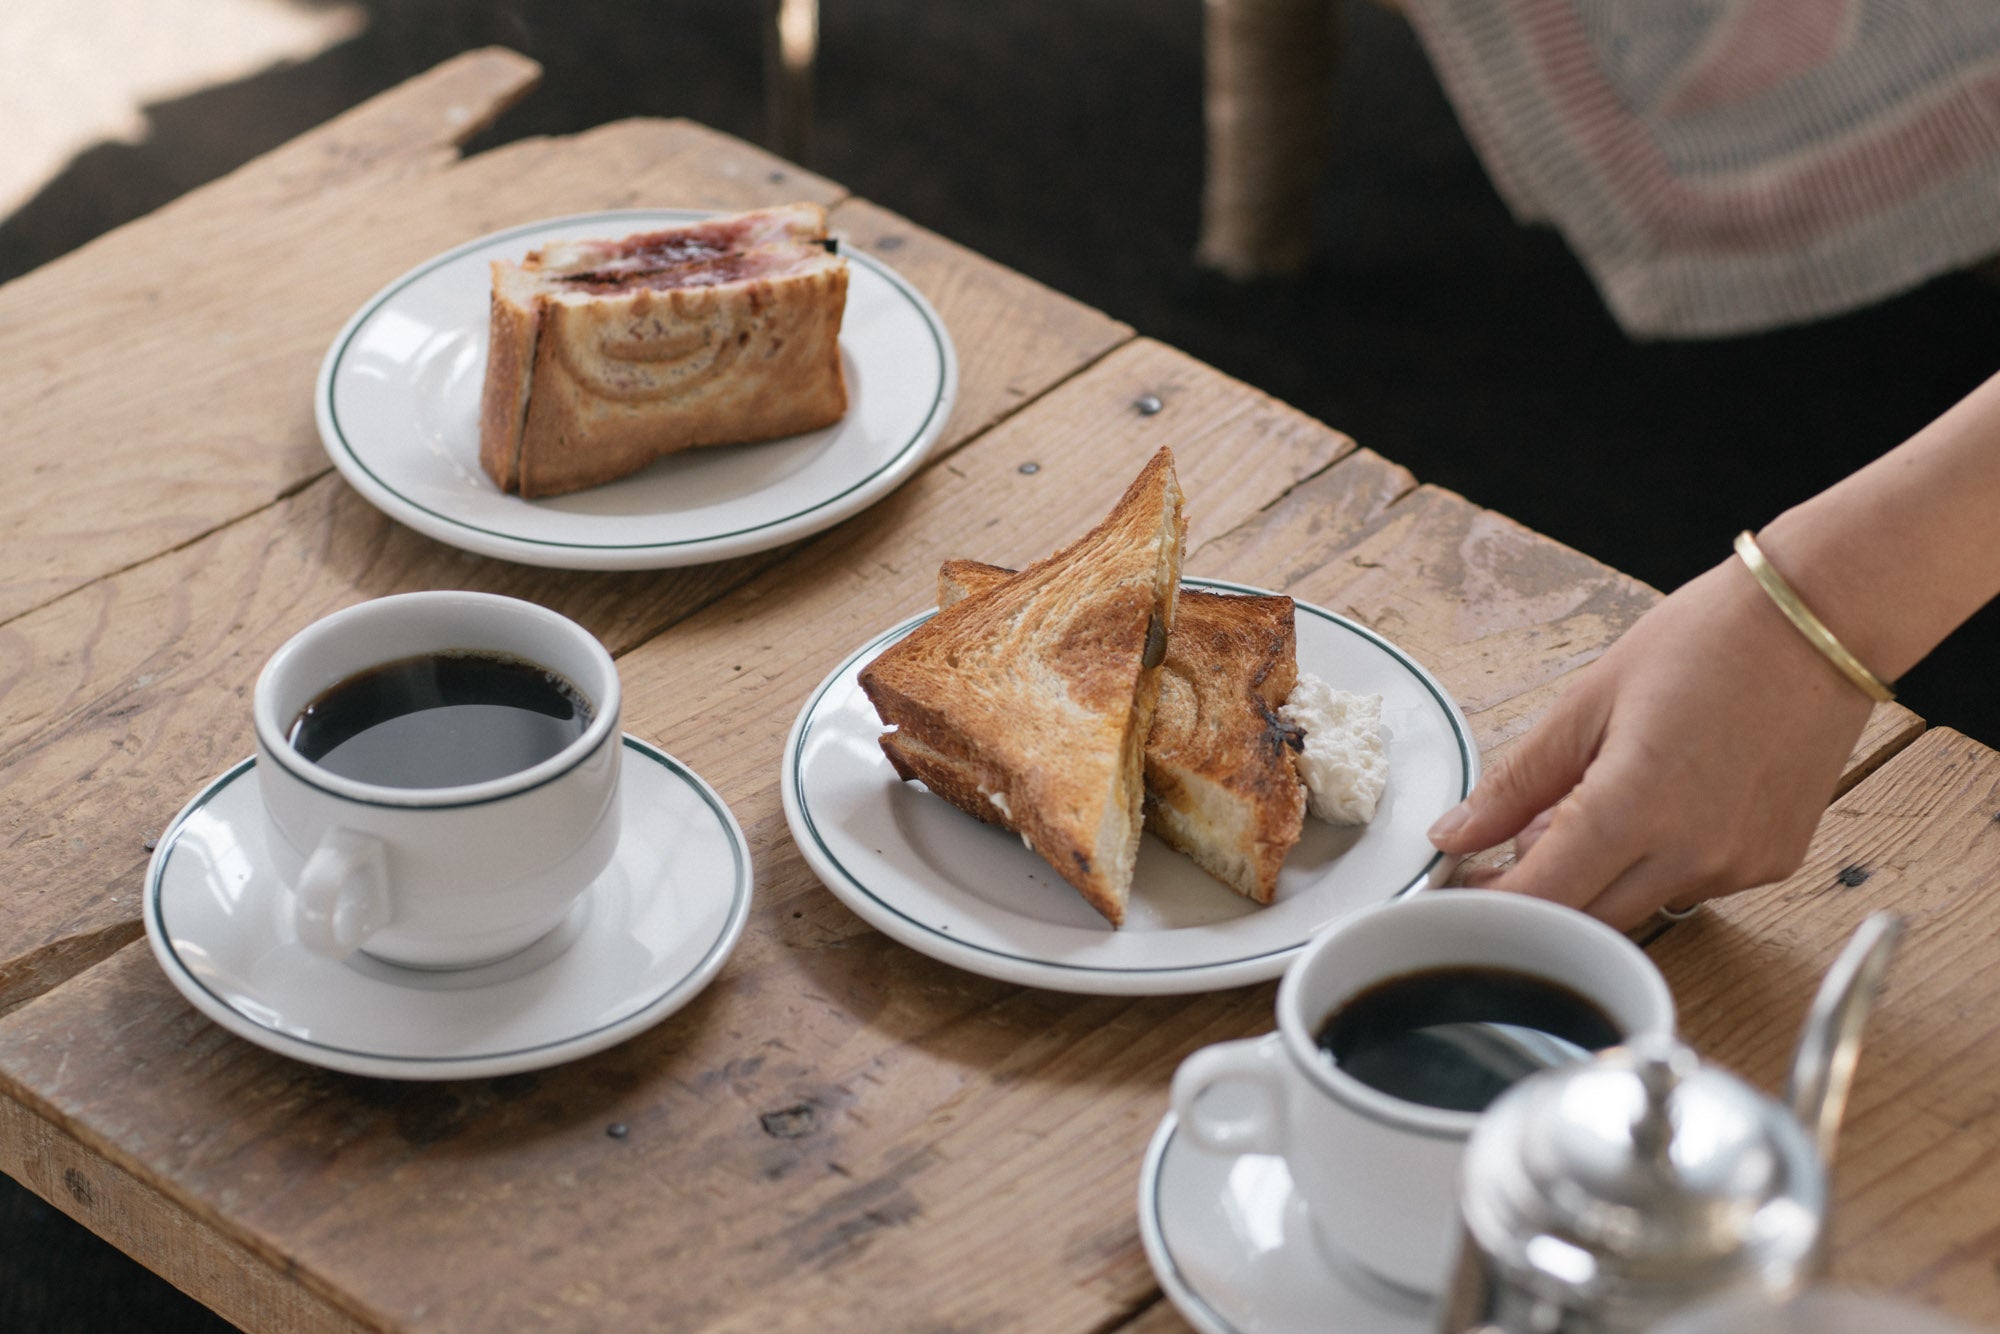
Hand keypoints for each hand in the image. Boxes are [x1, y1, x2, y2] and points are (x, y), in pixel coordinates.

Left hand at [1426, 557, 1876, 928]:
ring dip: (1597, 876)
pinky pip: (1690, 887)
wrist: (1819, 621)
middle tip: (1518, 837)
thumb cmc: (1705, 642)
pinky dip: (1654, 864)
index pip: (1541, 898)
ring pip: (1637, 906)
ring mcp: (1739, 867)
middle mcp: (1692, 855)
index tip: (1461, 888)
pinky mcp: (1772, 864)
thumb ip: (1517, 783)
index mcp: (1634, 810)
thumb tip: (1455, 835)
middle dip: (1541, 890)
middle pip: (1586, 919)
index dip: (1491, 903)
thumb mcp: (1587, 702)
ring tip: (1592, 800)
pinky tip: (1654, 805)